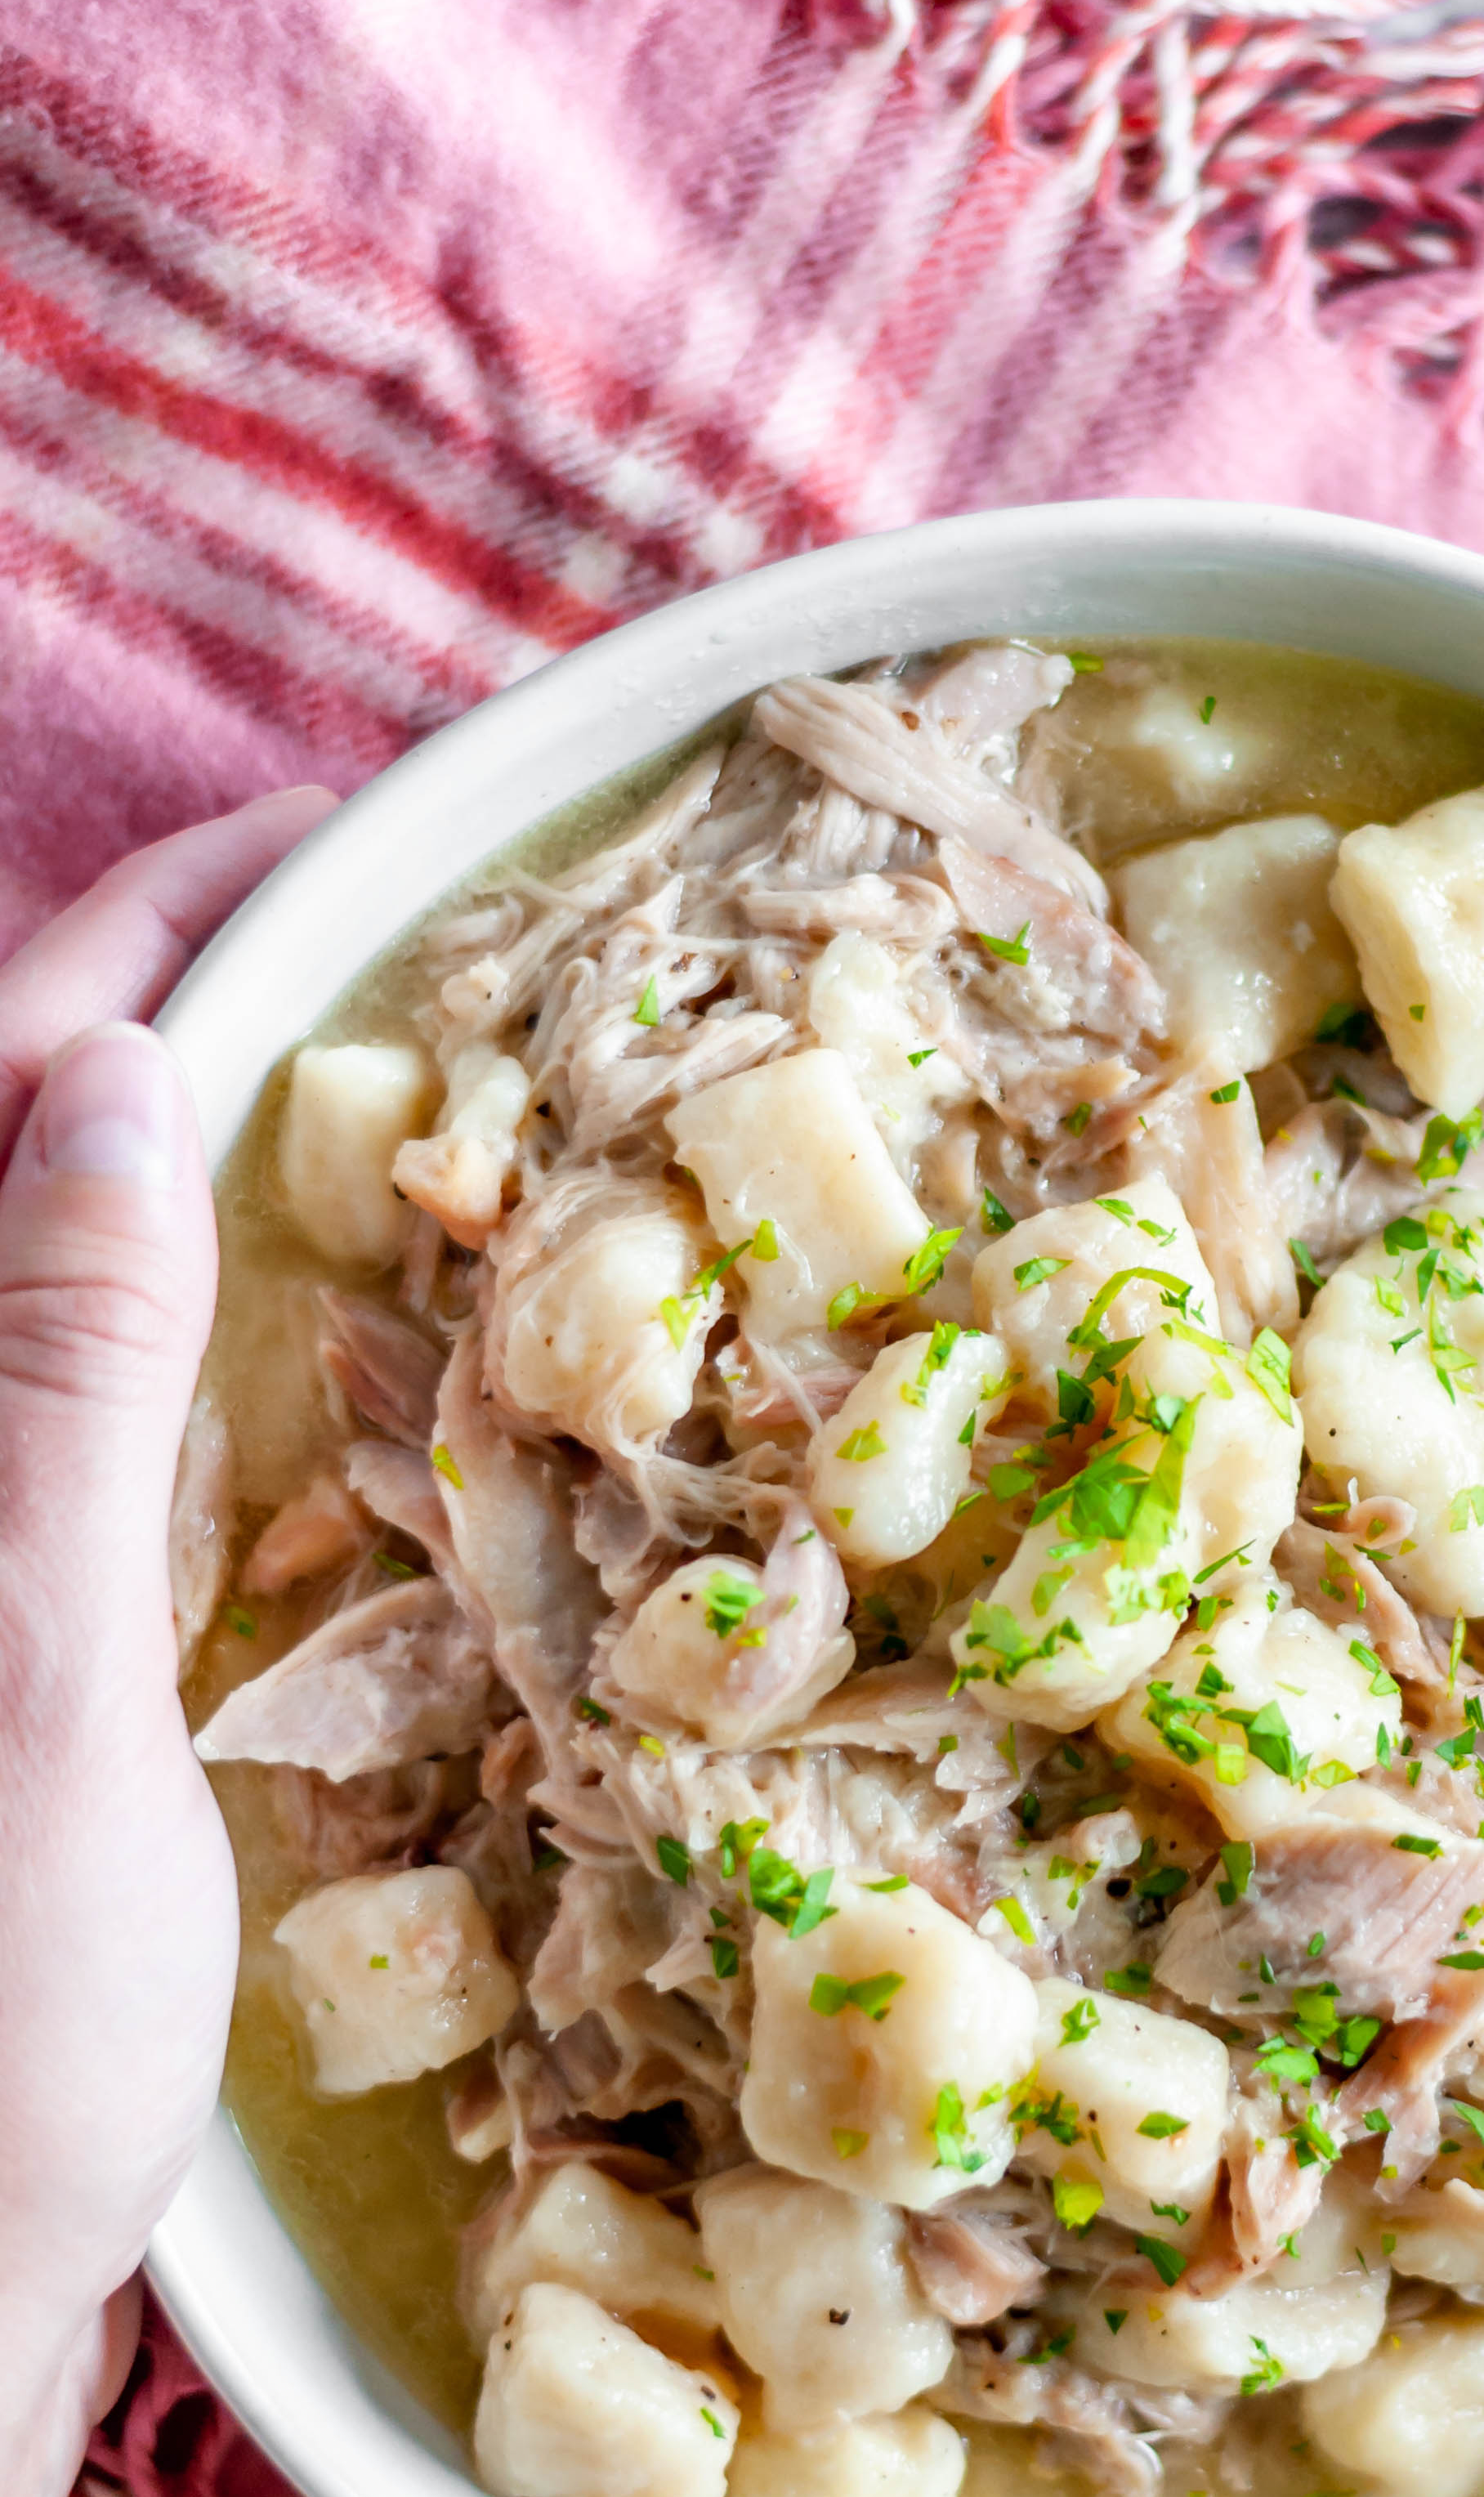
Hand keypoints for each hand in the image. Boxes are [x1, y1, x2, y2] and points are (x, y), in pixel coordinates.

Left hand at [0, 792, 331, 2496]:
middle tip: (427, 913)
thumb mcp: (32, 1675)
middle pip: (48, 1140)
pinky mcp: (51, 1623)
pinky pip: (150, 1401)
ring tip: (429, 1052)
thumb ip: (59, 1373)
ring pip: (105, 1264)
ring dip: (246, 1138)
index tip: (346, 821)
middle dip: (220, 997)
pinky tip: (371, 1296)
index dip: (166, 922)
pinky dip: (257, 1308)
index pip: (6, 1078)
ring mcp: (0, 1530)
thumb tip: (109, 1072)